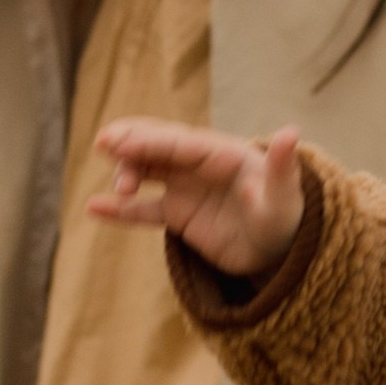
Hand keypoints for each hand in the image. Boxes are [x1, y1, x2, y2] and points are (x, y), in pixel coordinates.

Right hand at [87, 119, 304, 275]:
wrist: (282, 252)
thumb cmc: (288, 217)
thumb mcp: (285, 196)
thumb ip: (282, 167)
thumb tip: (291, 133)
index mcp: (224, 153)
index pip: (182, 142)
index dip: (152, 139)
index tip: (122, 140)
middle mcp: (201, 165)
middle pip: (159, 147)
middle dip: (131, 143)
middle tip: (104, 143)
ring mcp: (186, 188)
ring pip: (147, 171)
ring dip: (127, 174)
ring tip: (122, 190)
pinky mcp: (178, 214)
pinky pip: (143, 209)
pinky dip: (120, 209)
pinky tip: (93, 209)